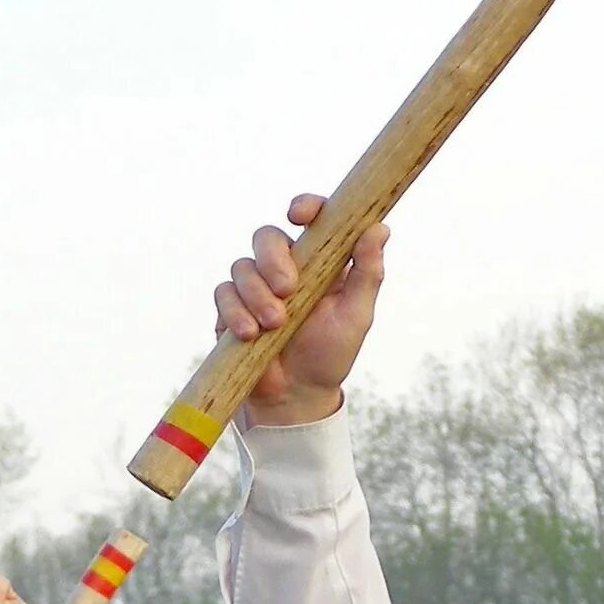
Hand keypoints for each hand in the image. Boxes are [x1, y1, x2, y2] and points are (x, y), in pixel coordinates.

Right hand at [219, 193, 386, 427]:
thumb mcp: (357, 316)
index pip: (311, 219)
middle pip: (266, 236)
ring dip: (257, 295)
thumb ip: (368, 273)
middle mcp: (286, 267)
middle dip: (273, 259)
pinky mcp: (232, 308)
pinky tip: (250, 333)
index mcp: (319, 261)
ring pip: (242, 266)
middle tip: (287, 289)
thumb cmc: (331, 354)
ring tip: (275, 325)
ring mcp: (256, 286)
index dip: (305, 207)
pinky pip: (224, 293)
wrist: (297, 396)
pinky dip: (235, 312)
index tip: (298, 215)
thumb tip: (380, 228)